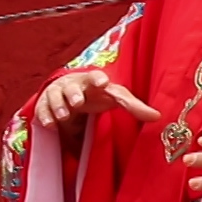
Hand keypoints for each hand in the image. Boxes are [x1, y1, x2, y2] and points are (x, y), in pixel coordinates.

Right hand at [33, 69, 161, 131]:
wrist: (71, 96)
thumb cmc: (97, 95)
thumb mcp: (115, 99)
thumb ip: (134, 107)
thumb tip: (159, 117)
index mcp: (93, 81)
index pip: (95, 76)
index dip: (98, 78)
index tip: (103, 82)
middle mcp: (74, 84)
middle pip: (72, 86)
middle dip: (74, 93)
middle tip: (77, 103)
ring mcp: (57, 93)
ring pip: (55, 96)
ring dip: (59, 106)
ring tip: (64, 116)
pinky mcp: (45, 104)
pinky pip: (42, 109)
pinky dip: (45, 116)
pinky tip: (50, 125)